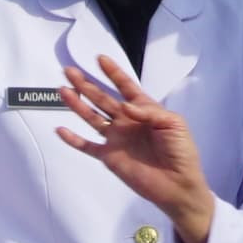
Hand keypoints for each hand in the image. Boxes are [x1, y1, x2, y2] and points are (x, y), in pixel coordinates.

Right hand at [54, 55, 216, 242]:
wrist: (178, 184)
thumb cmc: (181, 151)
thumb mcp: (174, 124)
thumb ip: (149, 112)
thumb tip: (124, 106)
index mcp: (143, 110)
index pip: (126, 87)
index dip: (113, 73)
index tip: (100, 59)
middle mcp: (126, 121)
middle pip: (102, 99)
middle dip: (87, 85)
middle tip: (69, 71)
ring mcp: (116, 139)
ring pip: (92, 117)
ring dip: (77, 104)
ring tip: (63, 90)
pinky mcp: (109, 157)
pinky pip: (87, 146)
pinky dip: (73, 139)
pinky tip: (60, 130)